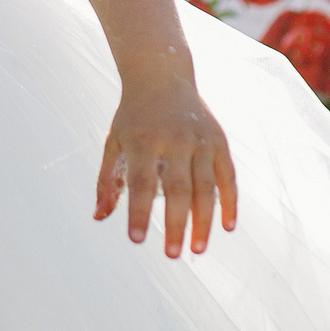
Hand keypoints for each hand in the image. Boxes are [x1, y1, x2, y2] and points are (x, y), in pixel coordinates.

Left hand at [96, 77, 237, 256]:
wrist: (162, 75)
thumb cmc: (133, 117)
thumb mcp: (114, 142)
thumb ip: (107, 180)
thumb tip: (99, 217)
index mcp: (143, 140)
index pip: (141, 182)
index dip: (139, 212)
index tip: (136, 240)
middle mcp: (173, 139)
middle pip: (177, 189)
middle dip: (176, 224)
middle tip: (172, 255)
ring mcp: (199, 139)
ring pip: (205, 186)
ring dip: (204, 220)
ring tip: (198, 250)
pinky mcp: (218, 140)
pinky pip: (228, 176)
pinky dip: (230, 201)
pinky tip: (227, 226)